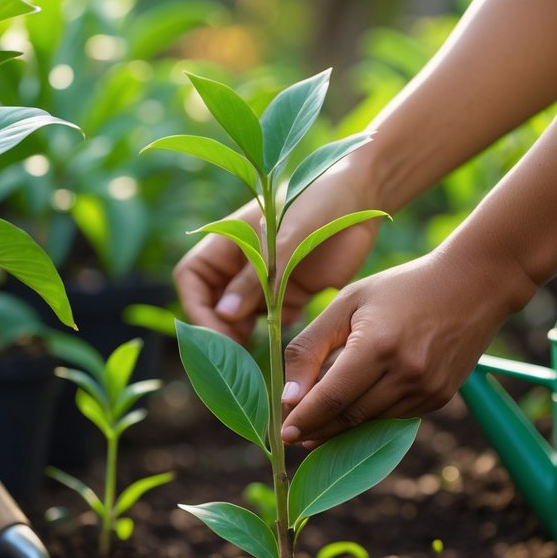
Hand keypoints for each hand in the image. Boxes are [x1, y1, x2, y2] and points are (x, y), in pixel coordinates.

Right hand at [174, 158, 382, 342]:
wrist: (364, 197)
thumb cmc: (319, 202)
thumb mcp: (287, 237)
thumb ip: (258, 276)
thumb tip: (226, 313)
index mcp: (228, 241)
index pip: (192, 280)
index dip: (199, 308)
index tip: (220, 332)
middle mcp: (241, 264)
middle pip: (212, 305)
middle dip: (220, 332)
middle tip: (239, 358)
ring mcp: (264, 282)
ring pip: (239, 320)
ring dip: (243, 340)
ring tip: (258, 360)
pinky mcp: (289, 296)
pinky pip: (269, 324)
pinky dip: (271, 338)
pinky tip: (285, 344)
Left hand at [280, 249, 527, 444]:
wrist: (472, 285)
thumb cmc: (401, 288)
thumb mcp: (348, 302)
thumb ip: (311, 346)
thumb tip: (289, 396)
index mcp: (377, 345)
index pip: (331, 397)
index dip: (304, 419)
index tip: (284, 433)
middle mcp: (405, 373)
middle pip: (349, 418)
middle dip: (318, 430)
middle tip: (294, 434)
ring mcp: (427, 389)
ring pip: (372, 424)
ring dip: (342, 430)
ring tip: (318, 427)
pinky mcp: (440, 397)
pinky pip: (395, 419)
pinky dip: (371, 420)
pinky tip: (354, 414)